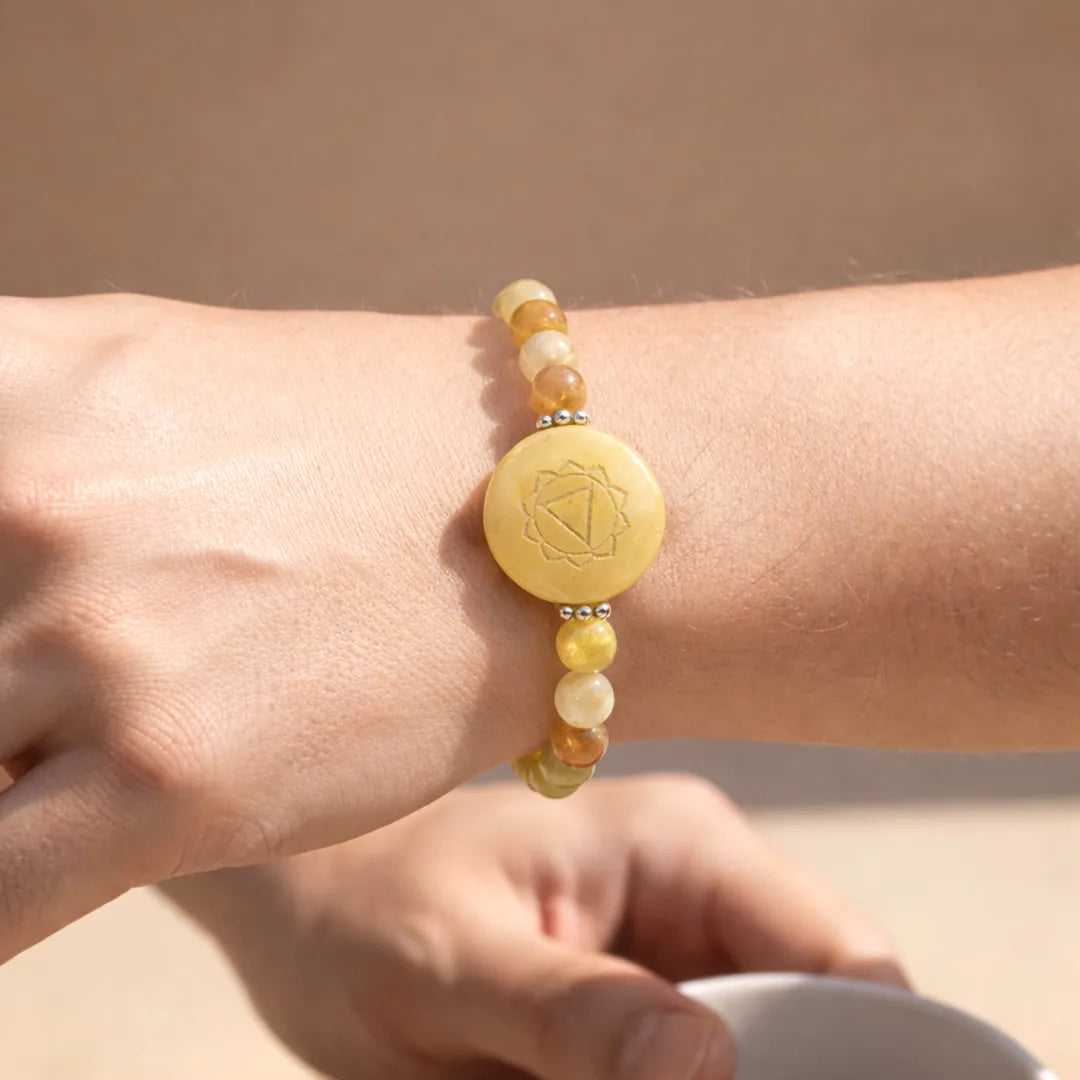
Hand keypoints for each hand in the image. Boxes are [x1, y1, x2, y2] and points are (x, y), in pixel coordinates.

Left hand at [0, 293, 552, 959]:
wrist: (540, 511)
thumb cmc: (362, 441)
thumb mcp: (148, 381)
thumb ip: (14, 445)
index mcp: (5, 387)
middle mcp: (28, 505)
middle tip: (20, 711)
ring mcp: (100, 646)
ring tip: (61, 763)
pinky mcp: (171, 782)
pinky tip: (35, 883)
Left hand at [167, 776, 906, 1079]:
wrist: (307, 895)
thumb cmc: (358, 908)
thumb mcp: (446, 968)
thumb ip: (572, 1018)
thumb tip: (713, 1071)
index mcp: (681, 843)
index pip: (839, 959)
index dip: (871, 1062)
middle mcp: (700, 877)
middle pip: (816, 1013)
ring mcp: (676, 931)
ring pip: (763, 1047)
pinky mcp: (642, 984)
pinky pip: (701, 1058)